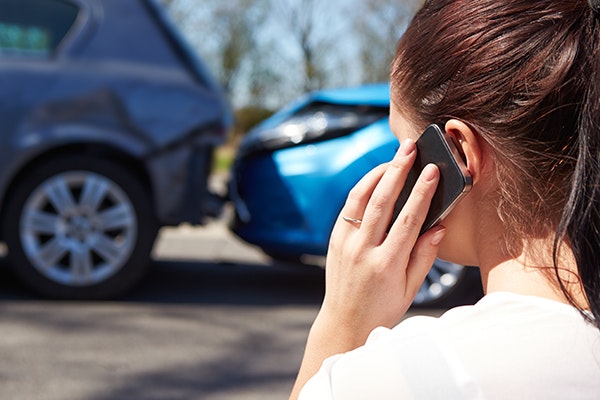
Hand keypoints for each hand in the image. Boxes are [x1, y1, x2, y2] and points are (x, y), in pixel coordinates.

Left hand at [289, 139, 444, 399]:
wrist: (344, 322)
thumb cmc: (382, 308)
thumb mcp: (410, 289)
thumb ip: (424, 257)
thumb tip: (439, 226)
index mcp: (387, 265)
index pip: (408, 220)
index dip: (422, 192)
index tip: (433, 170)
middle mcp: (363, 251)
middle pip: (381, 201)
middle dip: (398, 170)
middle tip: (409, 147)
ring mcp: (345, 244)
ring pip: (360, 199)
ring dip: (377, 173)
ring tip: (394, 157)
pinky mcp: (334, 240)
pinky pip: (349, 207)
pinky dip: (362, 189)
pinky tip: (376, 178)